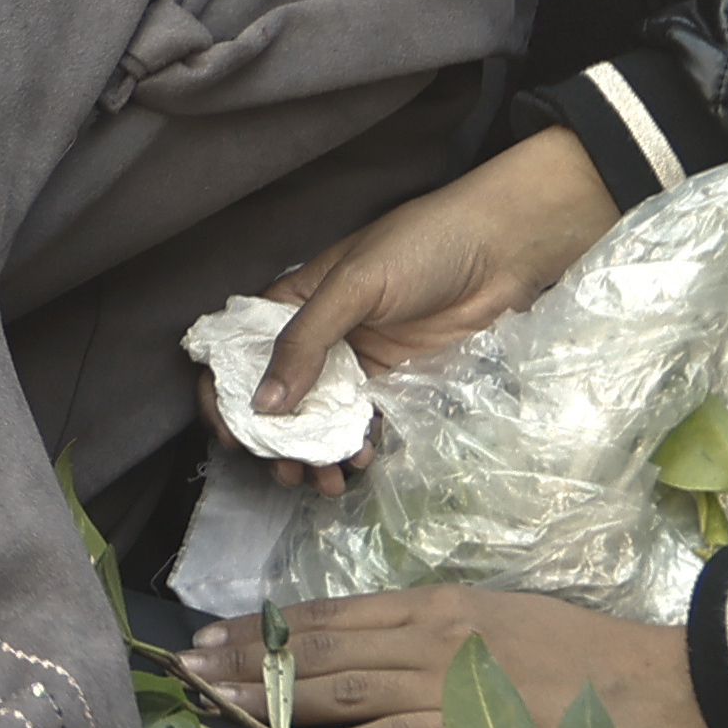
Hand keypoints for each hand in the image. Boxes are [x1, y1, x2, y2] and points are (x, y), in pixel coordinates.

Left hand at [188, 585, 713, 727]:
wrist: (656, 685)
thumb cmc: (589, 659)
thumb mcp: (505, 624)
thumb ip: (444, 636)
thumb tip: (394, 652)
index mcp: (437, 605)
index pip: (333, 614)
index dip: (269, 627)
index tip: (216, 635)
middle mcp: (426, 634)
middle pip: (317, 646)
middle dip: (244, 658)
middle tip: (183, 666)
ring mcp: (440, 680)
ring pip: (332, 687)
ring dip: (262, 697)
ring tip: (206, 703)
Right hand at [240, 131, 626, 445]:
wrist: (502, 252)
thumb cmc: (423, 247)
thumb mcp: (353, 286)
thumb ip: (305, 343)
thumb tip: (263, 405)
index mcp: (294, 301)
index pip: (240, 350)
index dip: (225, 392)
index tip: (231, 432)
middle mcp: (319, 336)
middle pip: (276, 396)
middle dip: (272, 439)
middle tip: (282, 468)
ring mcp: (356, 363)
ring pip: (317, 419)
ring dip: (311, 454)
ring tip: (319, 480)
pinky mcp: (394, 384)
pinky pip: (363, 425)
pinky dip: (353, 449)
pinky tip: (357, 462)